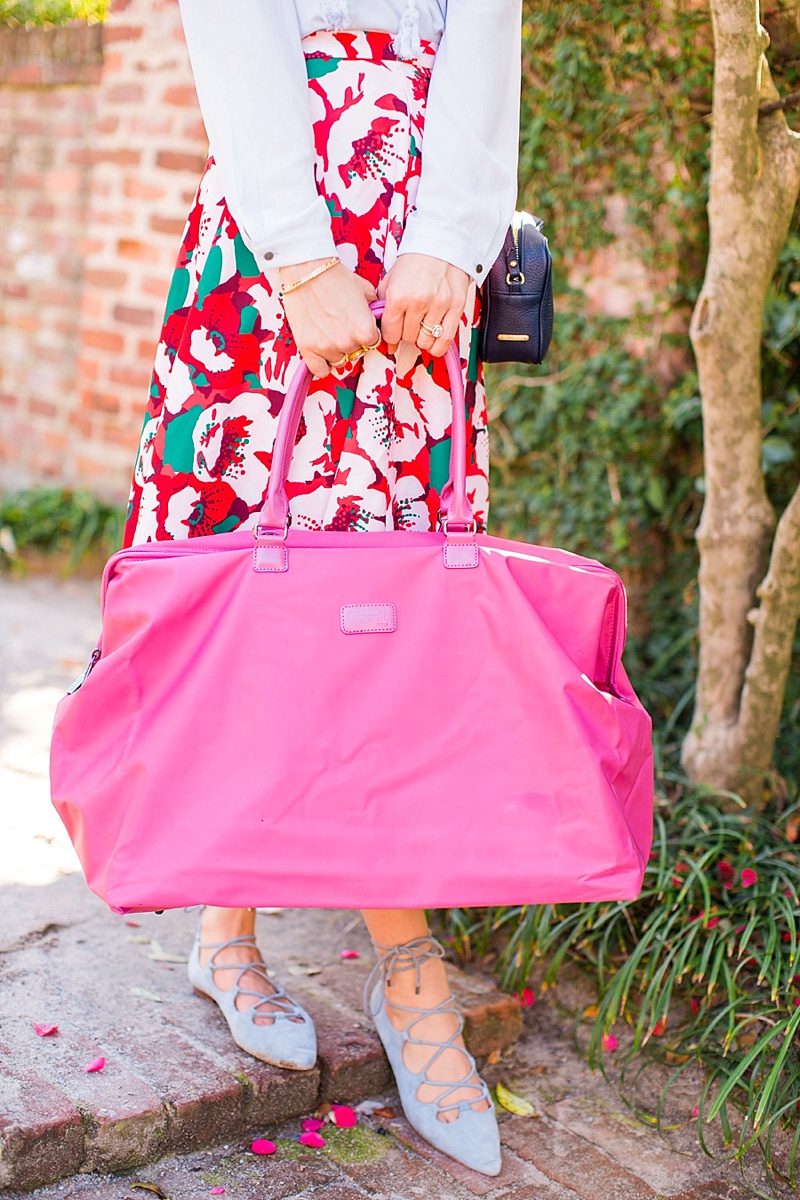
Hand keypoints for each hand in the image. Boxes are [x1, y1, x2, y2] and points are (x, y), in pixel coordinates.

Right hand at [279, 258, 378, 377]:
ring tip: (328, 333)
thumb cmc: (336, 277)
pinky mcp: (308, 349)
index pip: (373, 343)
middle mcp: (348, 343)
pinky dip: (321, 364)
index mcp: (366, 331)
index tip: (357, 326)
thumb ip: (374, 308)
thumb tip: (377, 316)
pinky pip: (319, 370)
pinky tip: (320, 352)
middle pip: (355, 352)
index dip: (366, 333)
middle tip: (340, 325)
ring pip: (338, 360)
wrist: (306, 271)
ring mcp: (327, 348)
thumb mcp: (365, 289)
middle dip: (351, 341)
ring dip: (336, 351)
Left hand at [376, 253, 470, 357]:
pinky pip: (446, 340)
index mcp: (398, 296)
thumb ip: (383, 304)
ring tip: (422, 328)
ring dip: (422, 339)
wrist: (440, 242)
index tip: (393, 335)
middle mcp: (418, 302)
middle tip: (409, 325)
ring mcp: (439, 305)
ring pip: (426, 342)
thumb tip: (380, 327)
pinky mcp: (456, 307)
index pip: (390, 333)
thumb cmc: (415, 261)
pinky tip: (435, 338)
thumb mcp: (390, 279)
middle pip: (408, 338)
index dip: (390, 337)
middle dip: (406, 334)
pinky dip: (439, 345)